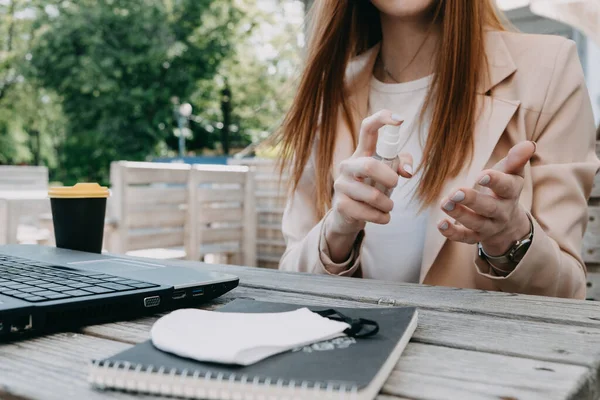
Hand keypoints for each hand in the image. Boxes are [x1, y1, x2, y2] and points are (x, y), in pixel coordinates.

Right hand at [327, 109, 412, 236]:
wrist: (348, 217)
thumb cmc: (371, 190)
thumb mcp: (387, 175)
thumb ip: (401, 165)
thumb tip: (408, 171)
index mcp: (361, 153)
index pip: (368, 128)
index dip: (383, 119)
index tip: (400, 119)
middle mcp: (348, 165)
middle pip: (369, 165)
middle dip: (389, 178)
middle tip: (395, 185)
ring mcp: (341, 185)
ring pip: (371, 194)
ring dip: (387, 204)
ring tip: (389, 207)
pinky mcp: (340, 205)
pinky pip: (367, 212)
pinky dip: (381, 218)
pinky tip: (382, 217)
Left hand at [437, 141, 535, 255]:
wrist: (507, 221)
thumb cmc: (504, 188)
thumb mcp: (511, 173)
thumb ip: (516, 160)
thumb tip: (529, 144)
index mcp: (511, 193)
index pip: (506, 187)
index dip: (495, 181)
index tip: (481, 175)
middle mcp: (502, 212)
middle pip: (489, 208)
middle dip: (473, 201)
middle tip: (456, 192)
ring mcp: (489, 226)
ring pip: (475, 223)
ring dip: (459, 214)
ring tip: (444, 203)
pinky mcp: (475, 236)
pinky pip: (464, 237)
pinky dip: (452, 233)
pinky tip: (440, 224)